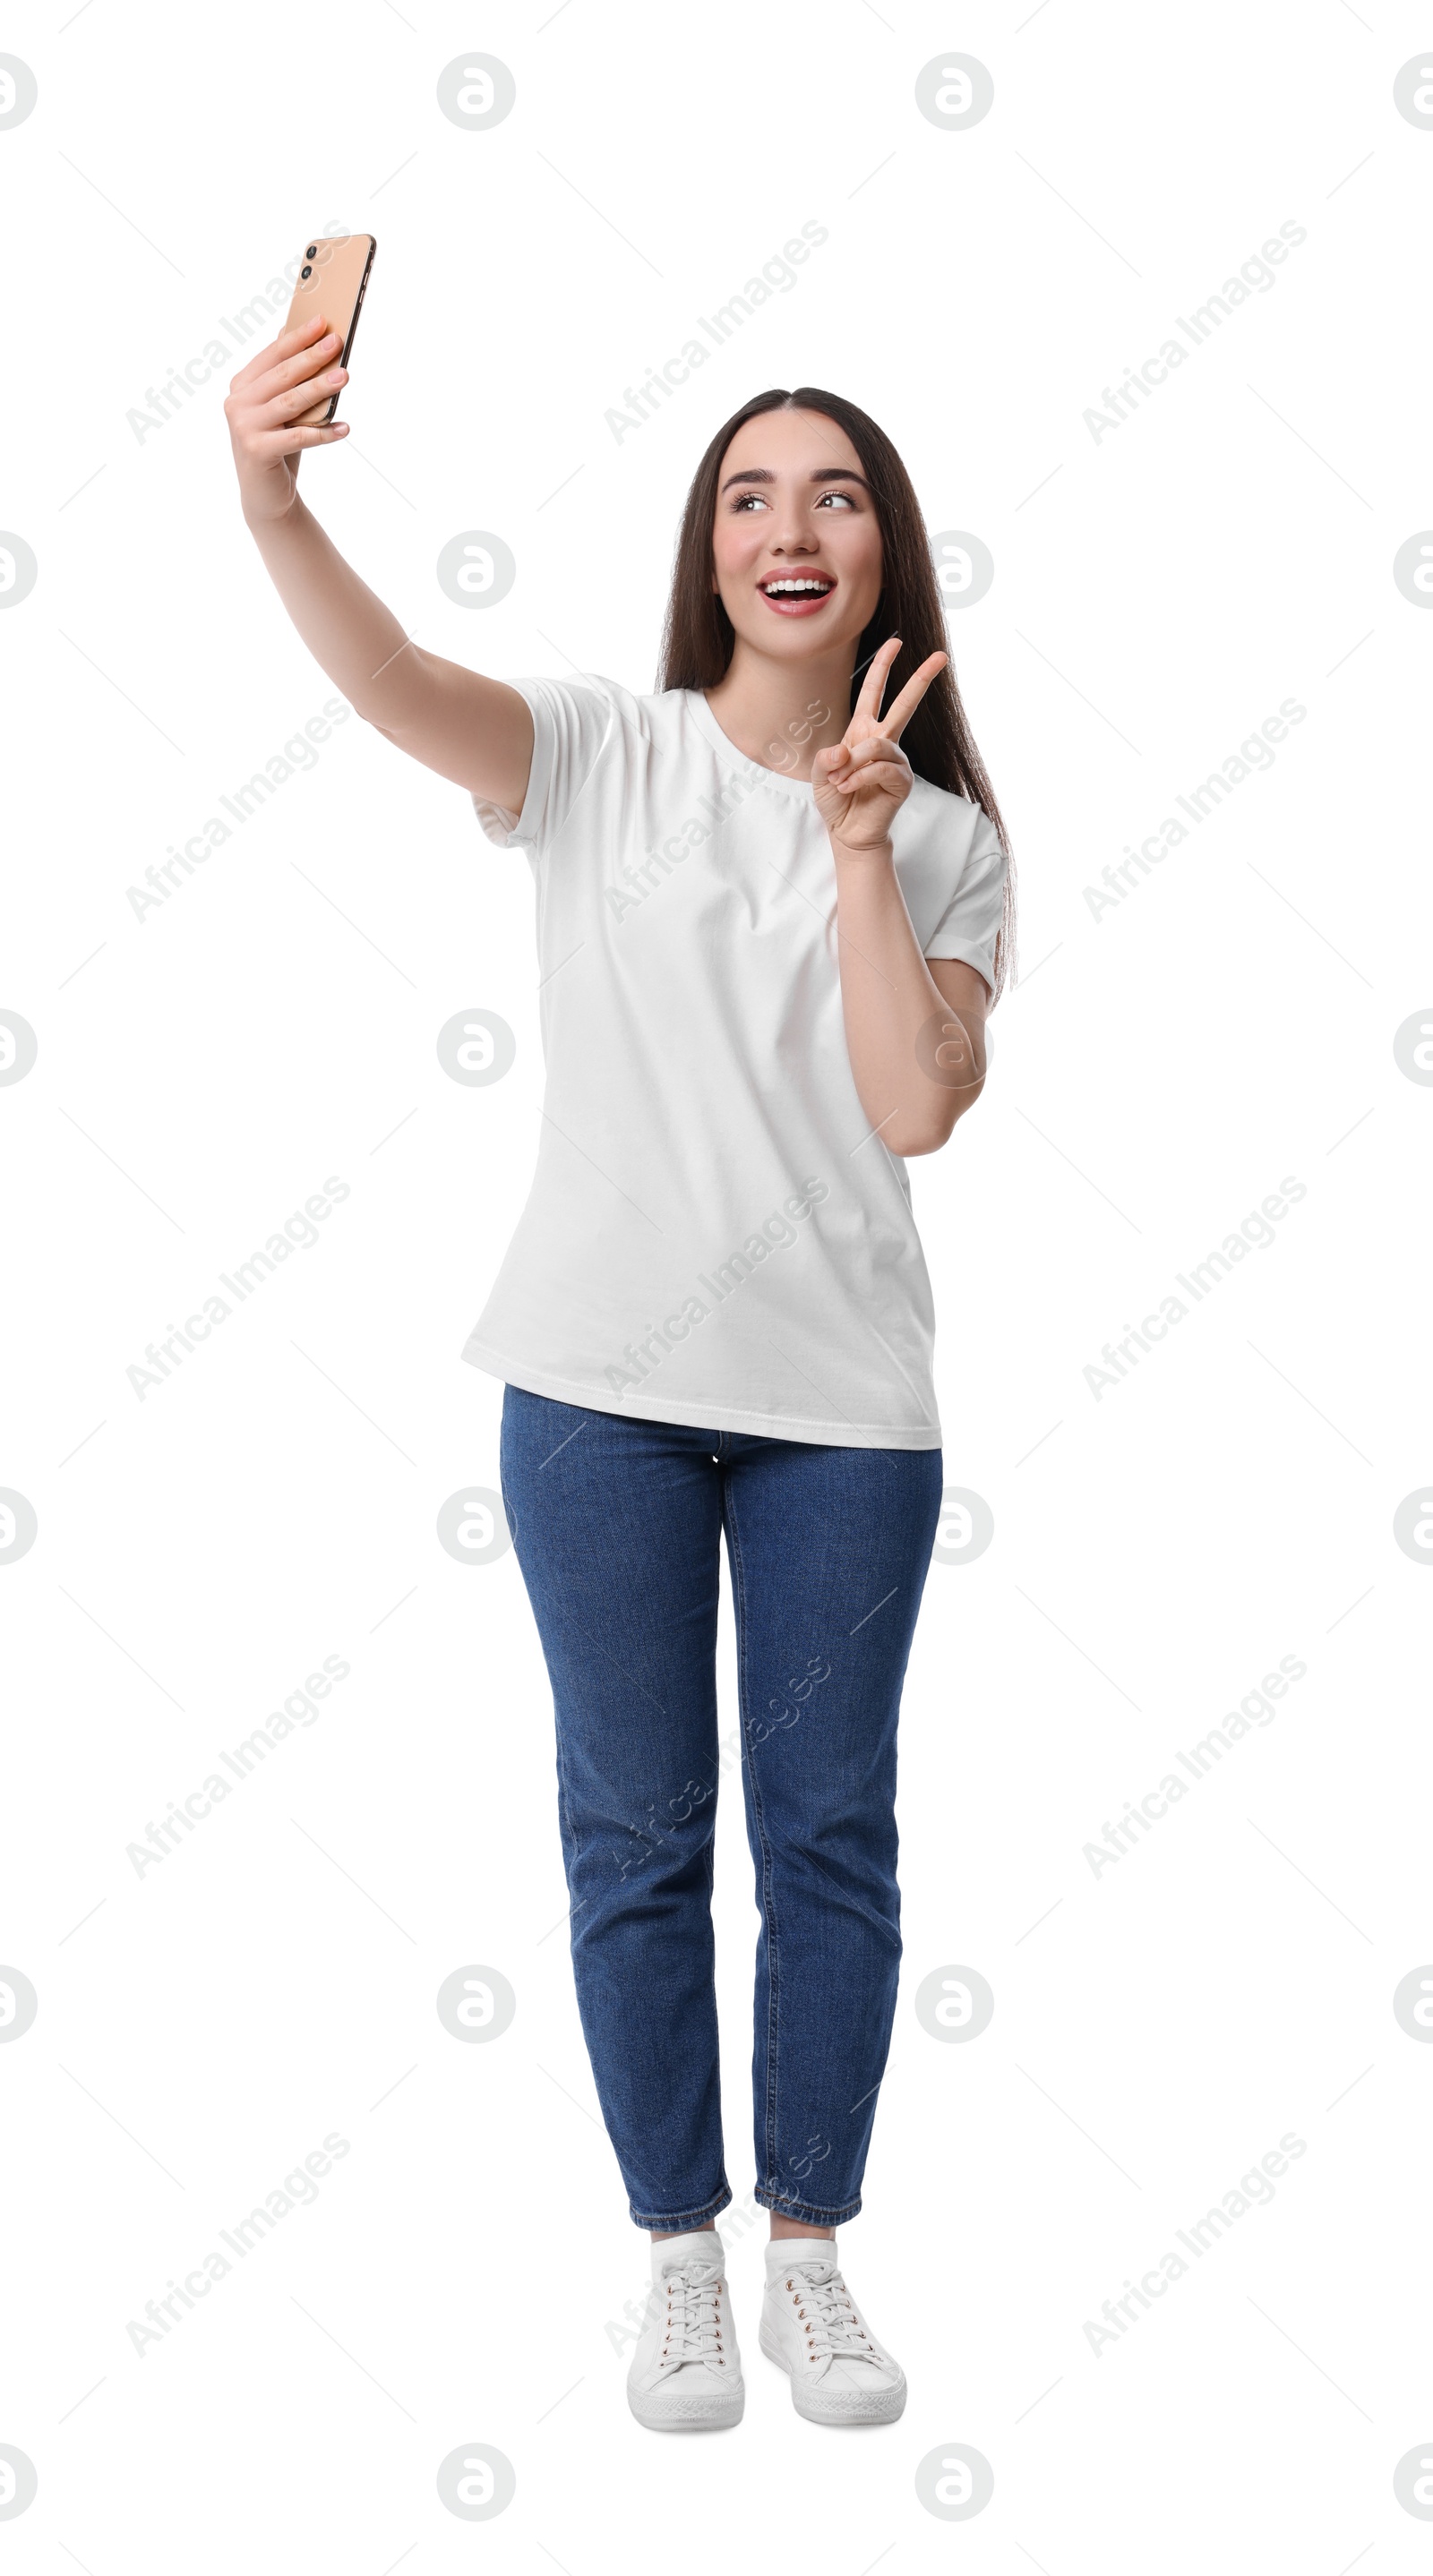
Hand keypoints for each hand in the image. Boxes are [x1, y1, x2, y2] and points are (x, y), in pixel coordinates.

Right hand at [224, 312, 349, 525]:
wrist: (265, 496)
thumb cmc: (278, 446)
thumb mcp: (281, 410)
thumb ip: (287, 381)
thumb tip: (310, 344)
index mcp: (242, 385)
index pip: (273, 354)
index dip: (298, 337)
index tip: (322, 321)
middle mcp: (238, 402)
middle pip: (282, 375)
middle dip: (312, 357)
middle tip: (337, 343)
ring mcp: (244, 426)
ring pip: (290, 402)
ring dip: (320, 388)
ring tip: (345, 377)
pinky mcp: (256, 450)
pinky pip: (298, 437)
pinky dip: (324, 433)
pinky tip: (345, 429)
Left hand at [812, 636, 947, 853]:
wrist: (848, 833)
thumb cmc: (837, 800)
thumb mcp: (820, 775)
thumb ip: (826, 758)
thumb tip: (845, 749)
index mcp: (864, 731)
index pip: (875, 692)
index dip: (883, 666)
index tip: (896, 642)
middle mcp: (884, 741)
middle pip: (905, 704)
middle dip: (921, 678)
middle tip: (942, 656)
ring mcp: (896, 760)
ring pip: (877, 745)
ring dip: (853, 763)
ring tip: (840, 781)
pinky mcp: (902, 781)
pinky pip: (880, 768)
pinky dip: (859, 777)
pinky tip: (850, 788)